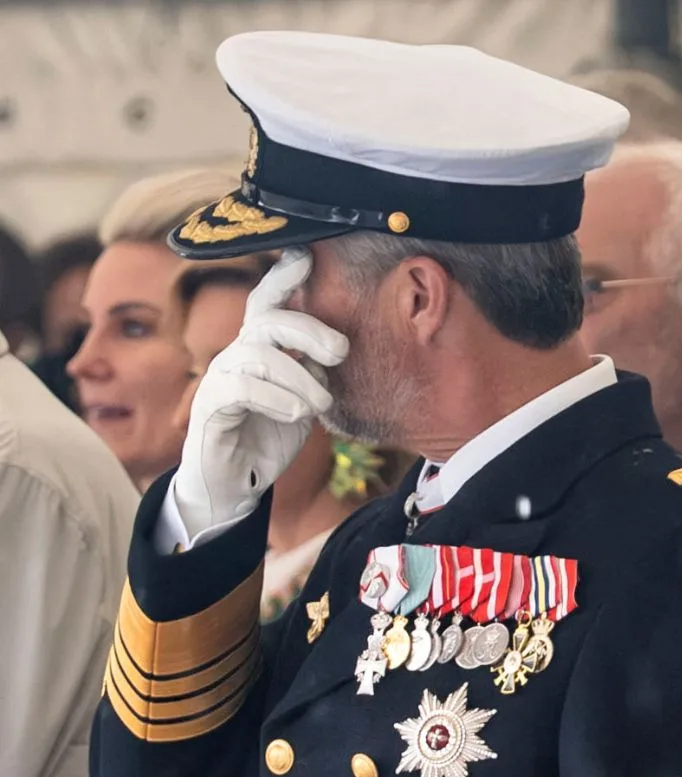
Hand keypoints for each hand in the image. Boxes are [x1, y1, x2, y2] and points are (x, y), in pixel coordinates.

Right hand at [172, 248, 349, 538]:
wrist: (235, 484)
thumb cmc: (270, 435)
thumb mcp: (305, 399)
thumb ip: (317, 372)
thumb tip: (339, 350)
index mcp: (262, 348)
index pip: (268, 302)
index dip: (283, 276)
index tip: (305, 254)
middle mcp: (238, 355)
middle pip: (268, 320)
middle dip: (308, 328)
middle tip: (340, 352)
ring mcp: (221, 379)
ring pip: (258, 354)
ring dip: (299, 378)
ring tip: (321, 404)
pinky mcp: (210, 407)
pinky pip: (240, 388)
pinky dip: (276, 399)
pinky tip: (297, 415)